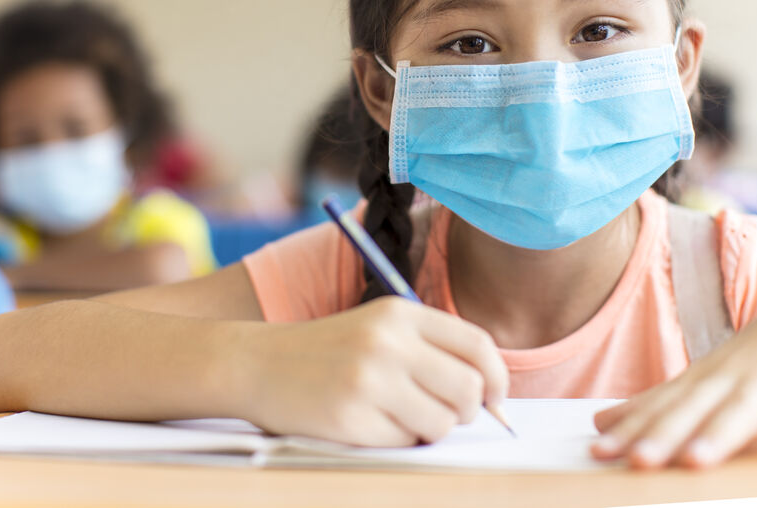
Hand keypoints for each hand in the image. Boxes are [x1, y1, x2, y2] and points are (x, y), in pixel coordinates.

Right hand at [239, 296, 507, 446]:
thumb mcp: (379, 327)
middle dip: (466, 410)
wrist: (258, 363)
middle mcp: (388, 342)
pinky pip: (404, 443)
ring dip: (430, 428)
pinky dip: (396, 440)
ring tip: (400, 416)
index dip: (497, 377)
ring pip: (441, 422)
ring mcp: (368, 380)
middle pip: (467, 389)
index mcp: (400, 313)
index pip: (477, 345)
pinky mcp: (350, 417)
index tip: (494, 397)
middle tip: (443, 412)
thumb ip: (431, 348)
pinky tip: (369, 422)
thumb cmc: (329, 351)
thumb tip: (489, 394)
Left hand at [593, 280, 756, 468]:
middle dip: (662, 434)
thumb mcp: (705, 378)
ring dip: (721, 434)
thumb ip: (659, 404)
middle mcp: (730, 376)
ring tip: (697, 461)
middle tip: (637, 461)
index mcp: (703, 380)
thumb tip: (601, 422)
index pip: (660, 408)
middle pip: (692, 409)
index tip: (597, 452)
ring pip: (743, 408)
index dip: (630, 430)